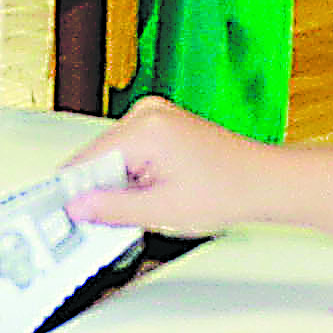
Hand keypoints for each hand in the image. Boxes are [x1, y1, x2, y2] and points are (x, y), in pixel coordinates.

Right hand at [69, 97, 273, 235]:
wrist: (262, 181)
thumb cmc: (228, 189)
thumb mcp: (163, 210)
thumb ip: (113, 208)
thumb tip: (77, 207)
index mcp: (145, 128)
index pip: (85, 161)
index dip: (75, 192)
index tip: (69, 217)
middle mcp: (147, 113)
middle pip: (96, 157)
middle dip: (100, 189)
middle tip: (113, 220)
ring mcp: (154, 114)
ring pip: (111, 155)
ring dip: (117, 183)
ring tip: (148, 203)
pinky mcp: (160, 123)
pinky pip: (128, 150)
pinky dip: (131, 174)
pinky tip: (152, 191)